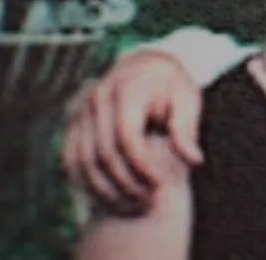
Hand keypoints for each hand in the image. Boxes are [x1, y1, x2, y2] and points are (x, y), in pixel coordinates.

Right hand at [62, 50, 204, 210]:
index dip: (142, 165)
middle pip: (104, 151)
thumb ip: (187, 130)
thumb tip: (194, 161)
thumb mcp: (188, 100)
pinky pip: (70, 156)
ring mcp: (80, 108)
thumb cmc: (172, 85)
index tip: (160, 184)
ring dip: (104, 187)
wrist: (146, 64)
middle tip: (147, 198)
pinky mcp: (73, 120)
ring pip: (82, 159)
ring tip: (131, 201)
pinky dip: (85, 179)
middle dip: (125, 181)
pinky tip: (109, 193)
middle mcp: (98, 96)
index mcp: (127, 89)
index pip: (127, 136)